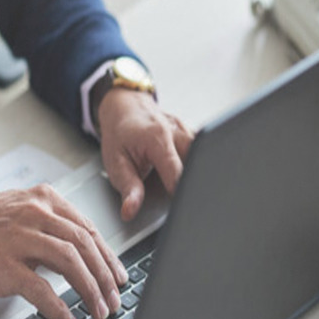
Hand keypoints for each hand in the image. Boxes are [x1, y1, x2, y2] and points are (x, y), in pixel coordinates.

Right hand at [0, 184, 128, 318]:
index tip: (118, 276)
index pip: (88, 229)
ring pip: (72, 264)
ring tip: (99, 312)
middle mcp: (36, 215)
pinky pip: (43, 291)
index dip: (108, 256)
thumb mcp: (20, 209)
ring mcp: (21, 240)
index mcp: (44, 200)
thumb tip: (80, 251)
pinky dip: (62, 311)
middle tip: (116, 299)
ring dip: (91, 291)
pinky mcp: (6, 266)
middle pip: (86, 245)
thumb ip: (49, 223)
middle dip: (106, 276)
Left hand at [97, 89, 194, 220]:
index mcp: (156, 138)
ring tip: (189, 186)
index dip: (180, 192)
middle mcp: (176, 131)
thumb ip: (128, 188)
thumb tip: (130, 211)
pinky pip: (201, 150)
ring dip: (198, 172)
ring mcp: (187, 130)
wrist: (124, 106)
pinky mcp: (192, 133)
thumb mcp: (115, 163)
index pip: (177, 171)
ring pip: (203, 155)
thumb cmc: (119, 134)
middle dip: (195, 182)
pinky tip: (192, 173)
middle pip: (198, 161)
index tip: (181, 207)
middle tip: (187, 200)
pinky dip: (198, 164)